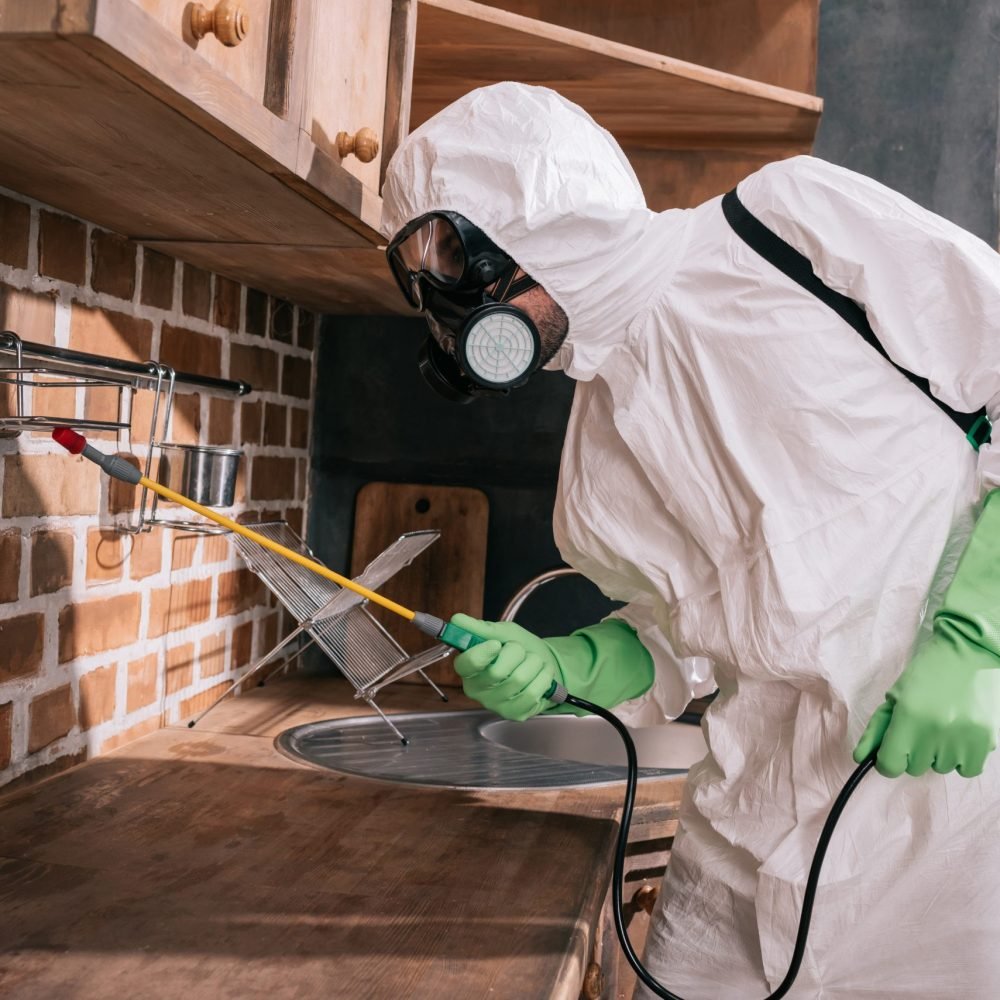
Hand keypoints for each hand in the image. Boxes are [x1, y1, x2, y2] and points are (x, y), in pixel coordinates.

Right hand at [451, 614, 560, 720]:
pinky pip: (532, 693)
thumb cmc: (517, 650)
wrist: (541, 664)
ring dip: (534, 663)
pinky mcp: (514, 714)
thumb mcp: (501, 633)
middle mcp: (477, 690)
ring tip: (533, 661)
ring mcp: (495, 705)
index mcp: (468, 668)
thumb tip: (457, 620)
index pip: (466, 664)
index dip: (482, 653)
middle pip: (497, 671)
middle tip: (521, 651)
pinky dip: (543, 677)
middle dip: (517, 653)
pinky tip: (541, 674)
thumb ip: (480, 628)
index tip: (496, 644)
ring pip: (519, 679)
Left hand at [854, 628, 999, 777]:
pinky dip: (962, 758)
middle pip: (915, 767)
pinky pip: (967, 770)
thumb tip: (860, 758)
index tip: (892, 750)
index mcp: (908, 716)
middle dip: (914, 751)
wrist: (970, 653)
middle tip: (922, 726)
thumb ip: (877, 728)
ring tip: (944, 725)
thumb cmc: (928, 672)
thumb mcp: (896, 695)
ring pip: (941, 768)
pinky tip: (960, 736)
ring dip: (939, 753)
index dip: (887, 760)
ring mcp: (964, 739)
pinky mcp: (987, 742)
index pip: (890, 765)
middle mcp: (936, 731)